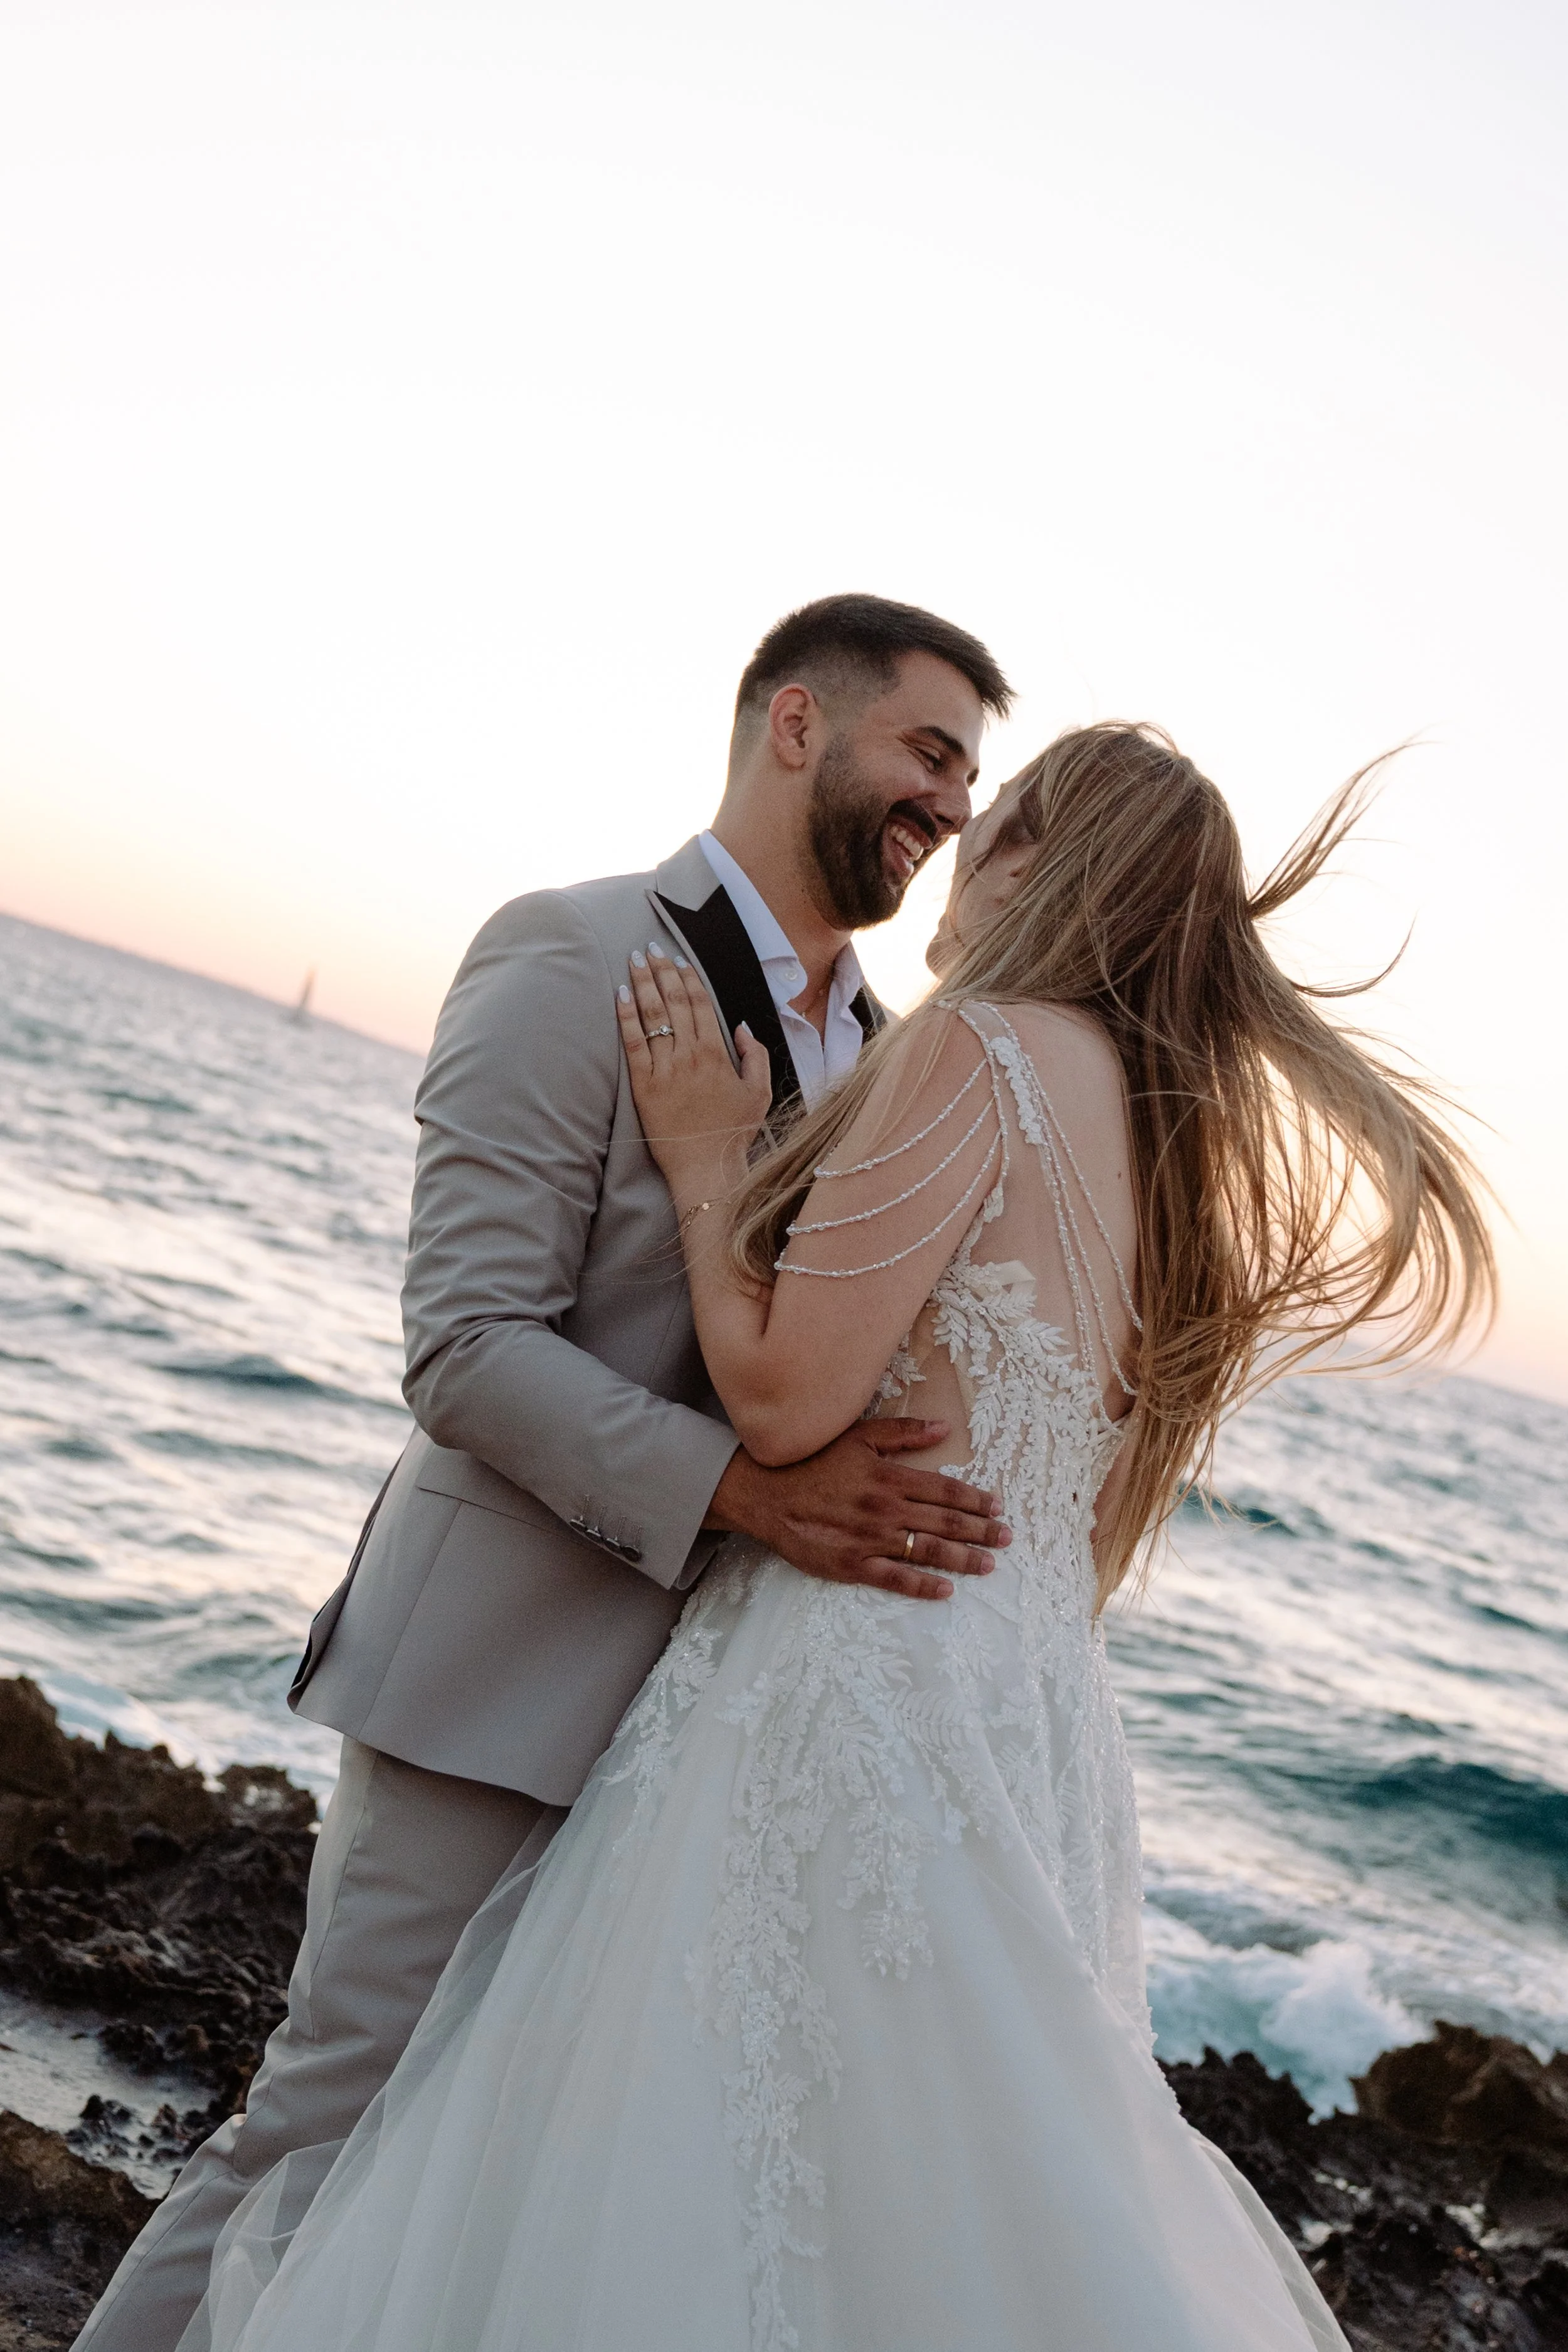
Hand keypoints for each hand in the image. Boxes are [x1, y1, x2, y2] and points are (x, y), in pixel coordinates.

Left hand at [617, 946, 772, 1194]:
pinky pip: (633, 1043)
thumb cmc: (732, 1133)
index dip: (689, 978)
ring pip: (653, 1016)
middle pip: (674, 1002)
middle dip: (662, 970)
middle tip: (651, 947)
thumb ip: (755, 1055)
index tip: (680, 960)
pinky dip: (626, 1017)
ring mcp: (665, 1069)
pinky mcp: (644, 1086)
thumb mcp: (759, 1093)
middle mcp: (691, 1056)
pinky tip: (620, 995)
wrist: (705, 1169)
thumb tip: (742, 1025)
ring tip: (634, 960)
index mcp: (718, 1054)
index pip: (701, 1004)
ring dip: (643, 984)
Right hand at [706, 1419, 1011, 1601]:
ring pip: (928, 1551)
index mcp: (889, 1477)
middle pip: (944, 1523)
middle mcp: (886, 1509)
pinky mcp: (853, 1566)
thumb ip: (902, 1433)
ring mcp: (871, 1540)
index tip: (997, 1506)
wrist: (764, 1493)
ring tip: (988, 1564)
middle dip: (981, 1531)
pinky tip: (945, 1590)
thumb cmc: (811, 1462)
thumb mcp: (858, 1437)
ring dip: (963, 1558)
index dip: (974, 1499)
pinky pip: (896, 1579)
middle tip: (1007, 1537)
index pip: (944, 1490)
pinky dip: (923, 1586)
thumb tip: (943, 1428)